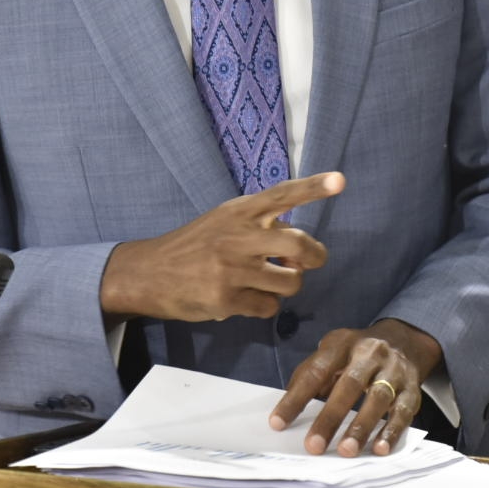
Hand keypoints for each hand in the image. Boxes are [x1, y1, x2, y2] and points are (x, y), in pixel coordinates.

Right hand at [100, 172, 342, 323]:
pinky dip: (263, 306)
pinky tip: (243, 299)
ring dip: (286, 285)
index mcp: (239, 211)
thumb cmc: (194, 246)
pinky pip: (269, 308)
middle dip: (314, 256)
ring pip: (291, 282)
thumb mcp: (223, 222)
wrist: (149, 272)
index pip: (282, 194)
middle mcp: (238, 235)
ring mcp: (233, 269)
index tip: (339, 180)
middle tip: (304, 262)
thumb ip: (259, 228)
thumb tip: (299, 253)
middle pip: (300, 245)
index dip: (313, 187)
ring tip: (264, 282)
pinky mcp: (226, 298)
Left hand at [269, 319, 442, 456]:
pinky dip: (391, 431)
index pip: (315, 371)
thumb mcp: (331, 352)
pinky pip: (402, 411)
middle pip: (349, 385)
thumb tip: (289, 408)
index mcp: (342, 343)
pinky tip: (379, 449)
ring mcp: (394, 370)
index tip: (278, 423)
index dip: (296, 398)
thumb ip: (310, 375)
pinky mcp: (412, 389)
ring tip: (346, 451)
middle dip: (330, 417)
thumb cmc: (356, 353)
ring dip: (362, 427)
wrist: (404, 340)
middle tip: (314, 445)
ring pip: (378, 398)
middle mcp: (370, 353)